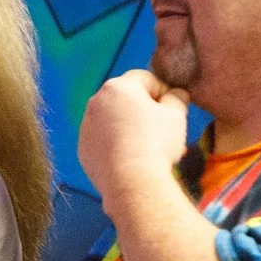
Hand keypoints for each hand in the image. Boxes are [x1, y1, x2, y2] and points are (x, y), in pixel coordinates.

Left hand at [78, 69, 192, 208]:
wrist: (131, 181)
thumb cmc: (156, 143)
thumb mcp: (176, 115)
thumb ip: (177, 98)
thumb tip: (176, 94)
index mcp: (118, 87)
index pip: (145, 79)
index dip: (162, 91)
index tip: (172, 108)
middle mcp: (96, 102)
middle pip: (126, 100)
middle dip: (144, 111)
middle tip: (162, 130)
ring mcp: (86, 126)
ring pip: (113, 121)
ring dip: (129, 127)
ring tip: (148, 148)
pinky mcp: (83, 149)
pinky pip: (103, 141)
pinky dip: (115, 145)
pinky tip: (131, 159)